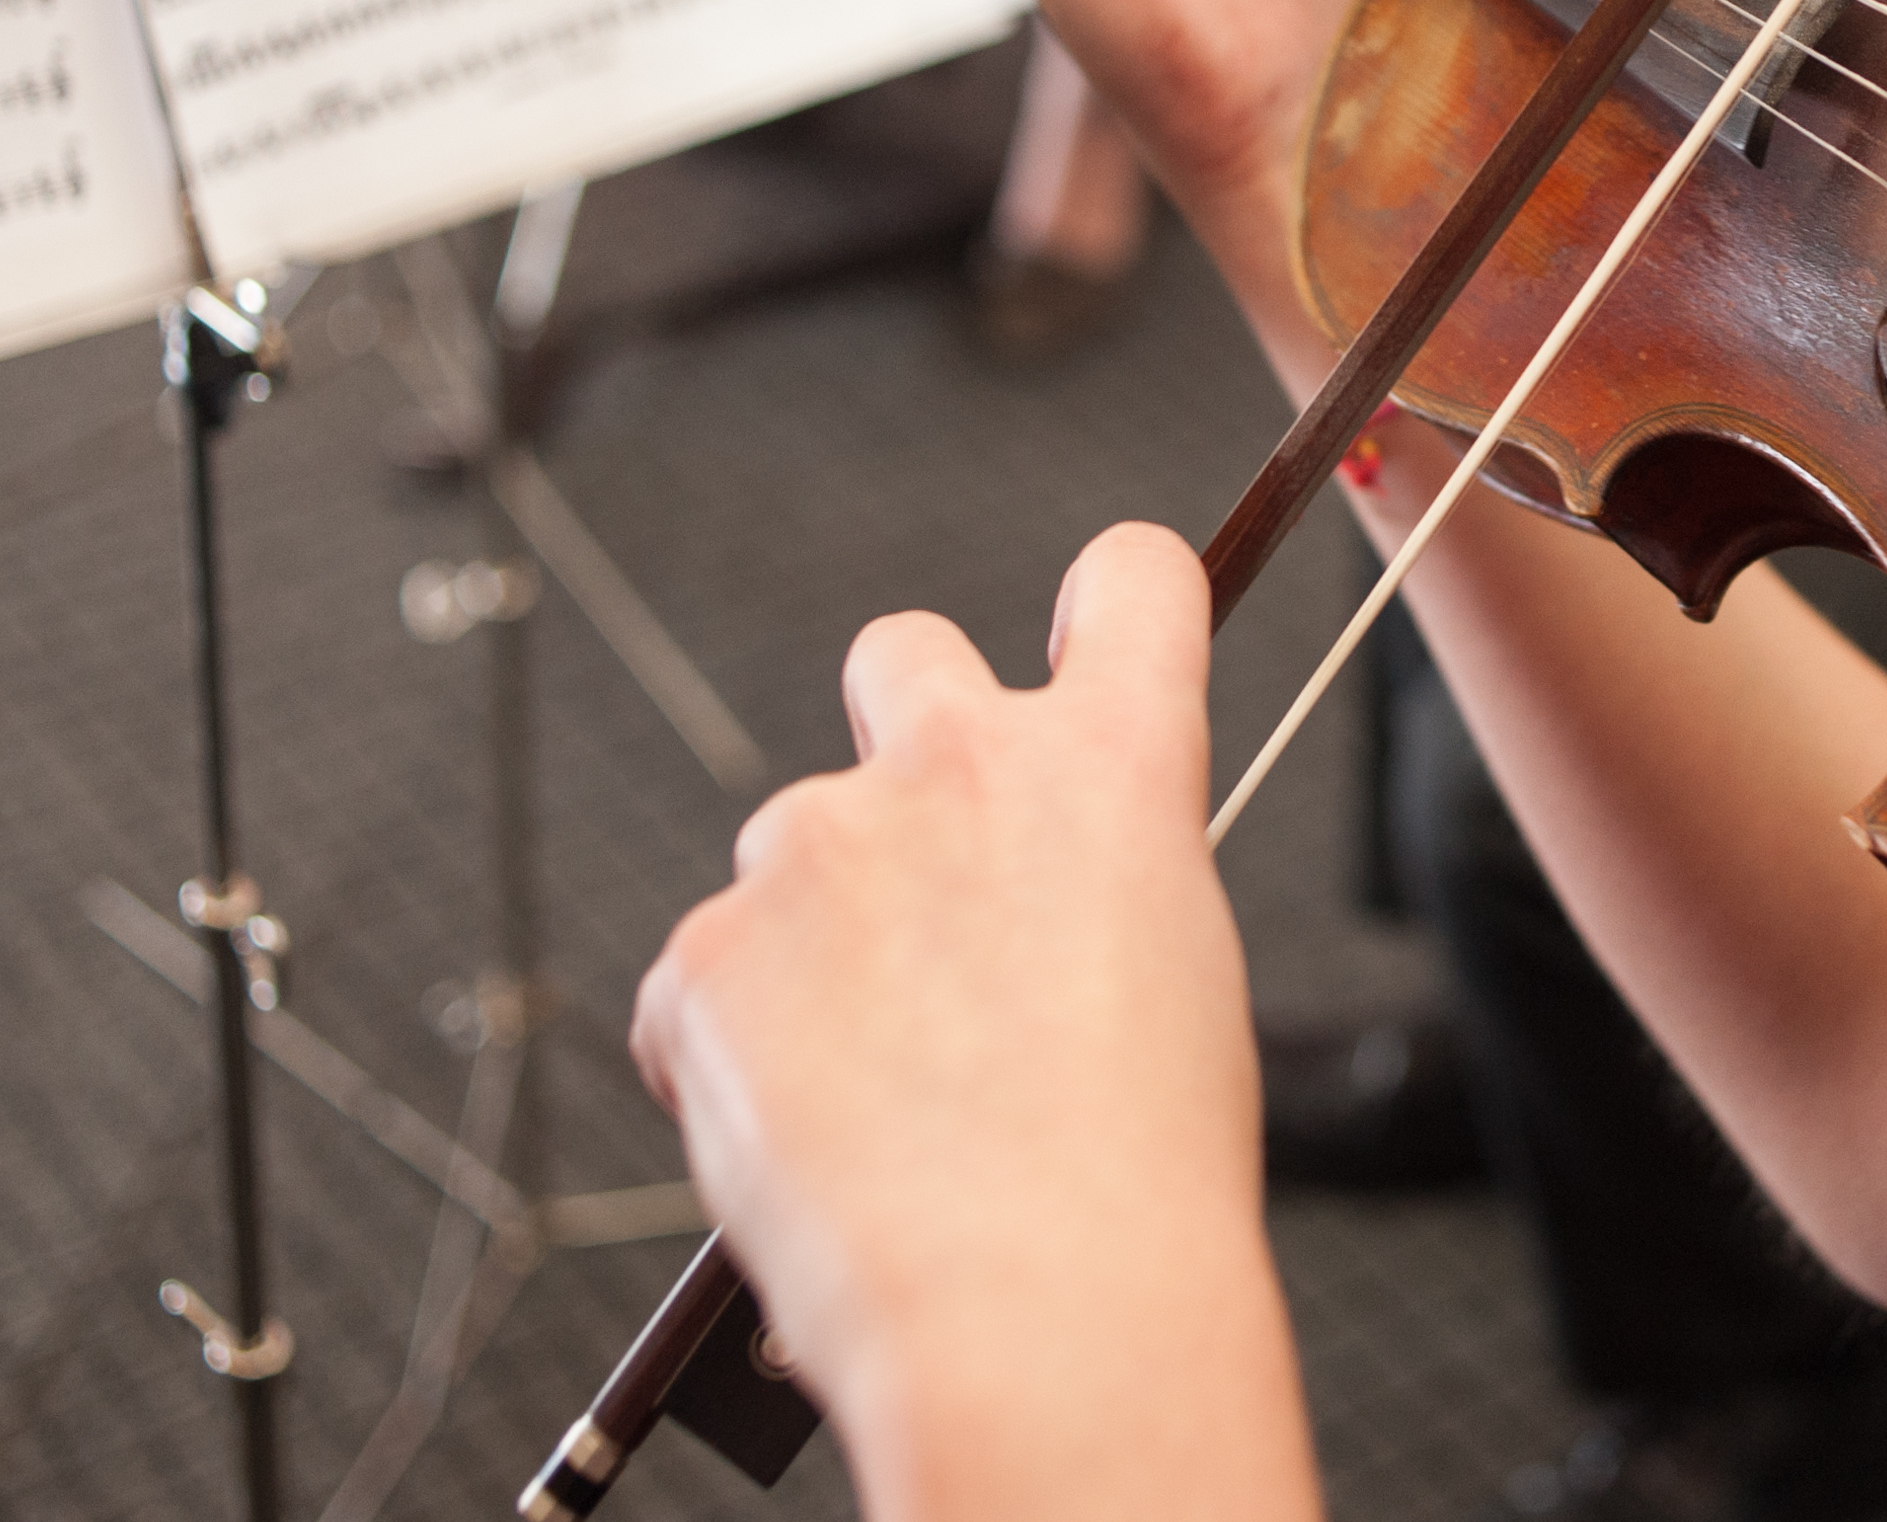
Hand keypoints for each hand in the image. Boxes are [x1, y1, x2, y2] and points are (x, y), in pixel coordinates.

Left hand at [631, 534, 1321, 1521]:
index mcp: (1113, 766)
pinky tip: (812, 1136)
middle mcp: (957, 766)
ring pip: (795, 852)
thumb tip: (1040, 885)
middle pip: (902, 650)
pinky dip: (744, 1047)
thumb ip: (1105, 868)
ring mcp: (816, 849)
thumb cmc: (1135, 1171)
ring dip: (821, 937)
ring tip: (884, 1090)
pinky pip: (710, 980)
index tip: (1092, 637)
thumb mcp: (1181, 969)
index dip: (1111, 601)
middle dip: (907, 730)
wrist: (1036, 1310)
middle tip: (928, 871)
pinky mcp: (705, 952)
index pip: (1128, 577)